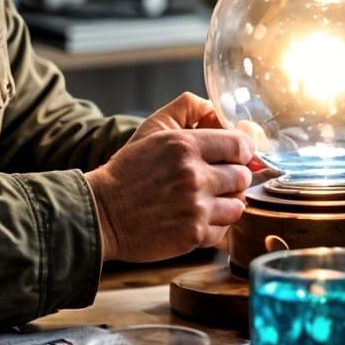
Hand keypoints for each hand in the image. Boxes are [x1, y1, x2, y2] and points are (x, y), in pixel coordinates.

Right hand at [84, 93, 252, 261]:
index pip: (242, 145)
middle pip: (243, 176)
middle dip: (232, 177)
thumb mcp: (154, 127)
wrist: (101, 213)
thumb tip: (219, 109)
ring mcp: (195, 208)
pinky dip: (215, 225)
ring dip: (226, 203)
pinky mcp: (192, 237)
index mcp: (185, 145)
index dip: (241, 151)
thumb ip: (189, 108)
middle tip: (213, 179)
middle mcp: (194, 176)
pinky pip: (224, 230)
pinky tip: (195, 217)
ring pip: (239, 205)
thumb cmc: (129, 170)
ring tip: (205, 200)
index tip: (233, 157)